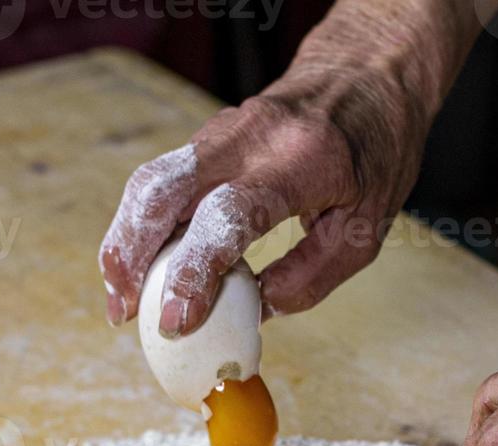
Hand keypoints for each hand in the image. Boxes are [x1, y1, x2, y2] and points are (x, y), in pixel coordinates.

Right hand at [99, 64, 429, 336]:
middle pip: (163, 192)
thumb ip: (313, 273)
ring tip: (121, 299)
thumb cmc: (376, 153)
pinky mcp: (207, 139)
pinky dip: (142, 226)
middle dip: (131, 256)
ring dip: (125, 242)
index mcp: (300, 161)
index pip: (227, 216)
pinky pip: (161, 181)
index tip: (174, 319)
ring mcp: (221, 132)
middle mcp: (249, 138)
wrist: (366, 73)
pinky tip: (142, 266)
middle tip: (124, 313)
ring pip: (150, 183)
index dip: (193, 271)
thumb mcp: (367, 226)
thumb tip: (255, 309)